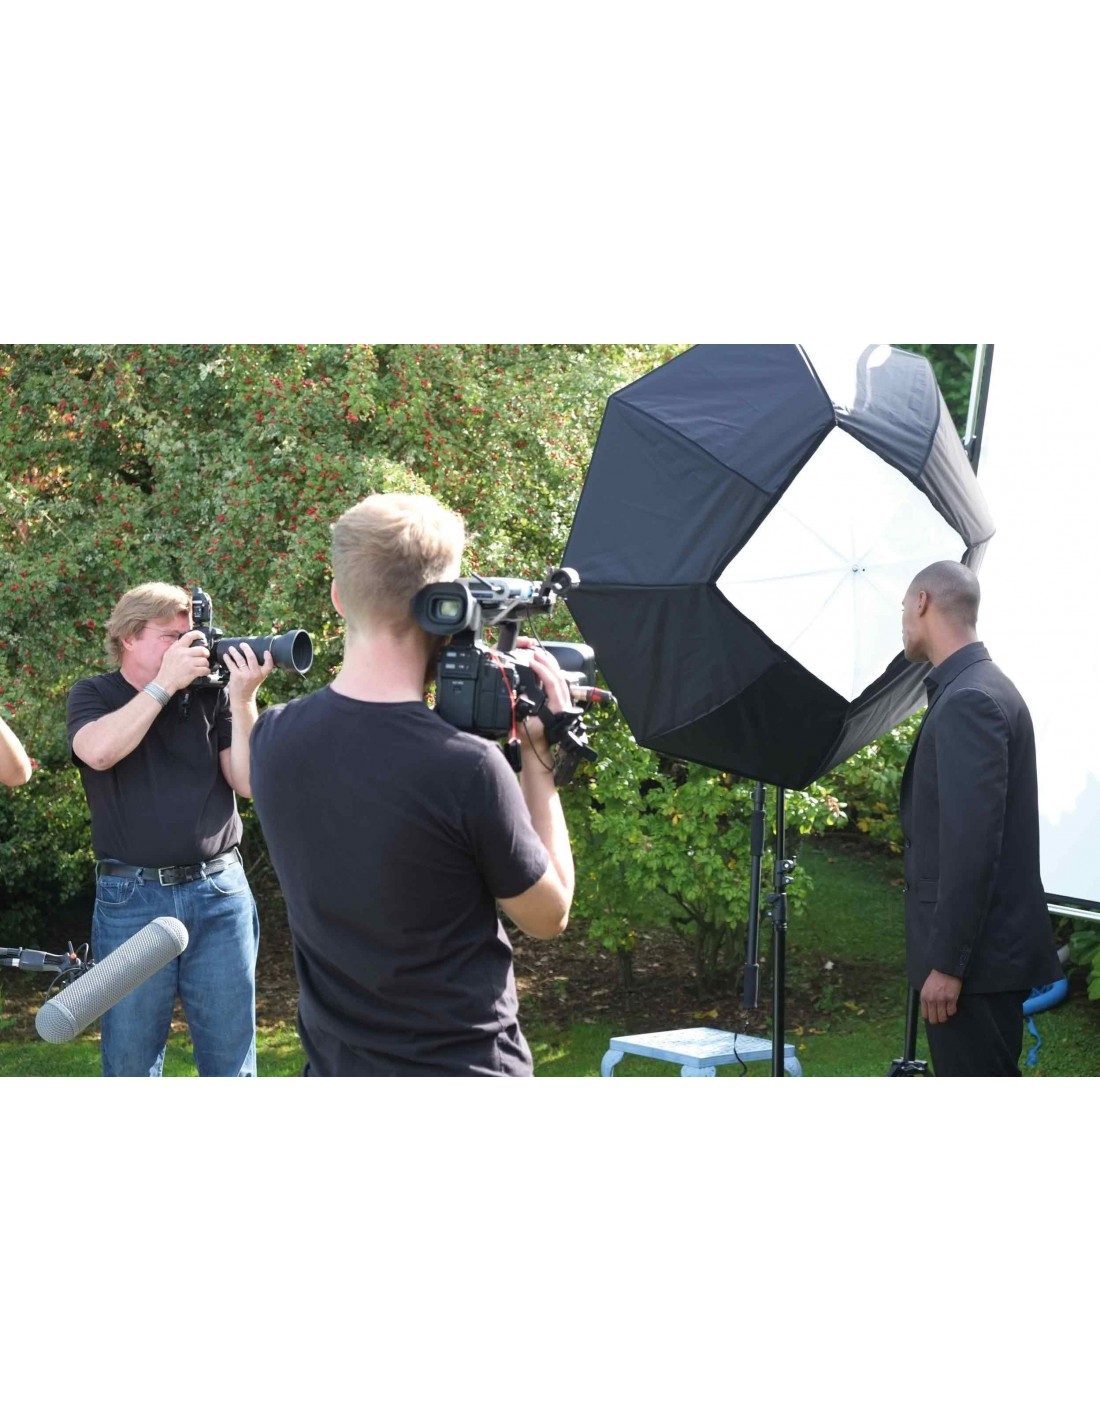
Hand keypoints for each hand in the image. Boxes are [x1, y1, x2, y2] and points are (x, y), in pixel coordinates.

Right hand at [157, 629, 211, 694]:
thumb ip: (177, 647)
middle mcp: (183, 653)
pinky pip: (205, 669)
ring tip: (203, 666)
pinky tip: (203, 672)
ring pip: (204, 660)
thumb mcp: (168, 654)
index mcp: (177, 648)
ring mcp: (188, 662)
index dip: (198, 634)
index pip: (189, 636)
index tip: (202, 636)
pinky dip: (206, 671)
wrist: (164, 682)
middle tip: (205, 656)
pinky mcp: (192, 671)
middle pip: (202, 649)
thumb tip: (185, 642)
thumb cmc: (167, 670)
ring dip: (205, 664)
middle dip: (205, 653)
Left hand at [222, 642, 274, 702]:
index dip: (268, 657)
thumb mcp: (258, 678)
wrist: (243, 699)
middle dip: (246, 648)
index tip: (266, 651)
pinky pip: (231, 664)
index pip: (269, 664)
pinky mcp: (236, 675)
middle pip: (252, 657)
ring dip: (234, 652)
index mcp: (262, 674)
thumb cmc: (250, 687)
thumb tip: (251, 654)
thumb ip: (258, 669)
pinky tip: (226, 656)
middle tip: (242, 644)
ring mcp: (245, 674)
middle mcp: (255, 673)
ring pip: (240, 659)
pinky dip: (228, 659)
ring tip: (231, 648)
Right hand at [513, 638, 573, 756]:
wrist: (537, 751)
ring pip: (561, 679)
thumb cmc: (530, 740)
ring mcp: (563, 703)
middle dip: (548, 663)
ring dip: (551, 666)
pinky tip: (544, 668)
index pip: (552, 683)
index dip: (542, 670)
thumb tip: (520, 695)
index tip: (532, 662)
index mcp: (558, 708)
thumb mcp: (523, 725)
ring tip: (540, 656)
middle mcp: (564, 704)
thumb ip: (521, 710)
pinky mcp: (559, 703)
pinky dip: (551, 673)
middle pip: (559, 677)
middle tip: (536, 653)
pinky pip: (558, 684)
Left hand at [920, 969, 962, 1025]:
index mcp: (924, 997)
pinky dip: (952, 1011)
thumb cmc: (936, 978)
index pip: (925, 1015)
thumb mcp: (926, 988)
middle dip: (938, 1020)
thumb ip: (926, 999)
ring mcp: (942, 999)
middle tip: (941, 1017)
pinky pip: (952, 1011)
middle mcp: (932, 999)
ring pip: (943, 1017)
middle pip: (934, 1019)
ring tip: (946, 1012)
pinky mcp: (951, 998)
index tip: (933, 1016)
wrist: (945, 969)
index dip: (930, 1017)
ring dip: (945, 1016)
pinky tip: (952, 1006)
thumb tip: (928, 1011)